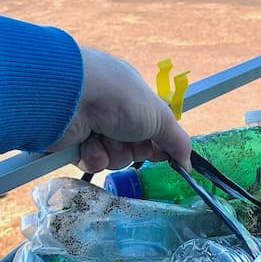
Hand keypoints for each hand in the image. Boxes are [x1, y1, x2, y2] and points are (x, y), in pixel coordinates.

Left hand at [51, 48, 191, 172]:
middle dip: (133, 149)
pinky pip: (92, 163)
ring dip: (112, 153)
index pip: (152, 129)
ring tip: (103, 136)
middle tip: (128, 137)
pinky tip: (87, 143)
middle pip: (134, 148)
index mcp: (133, 98)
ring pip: (114, 159)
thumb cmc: (119, 97)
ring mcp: (92, 127)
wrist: (71, 97)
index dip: (156, 143)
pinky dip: (93, 156)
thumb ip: (178, 142)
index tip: (160, 151)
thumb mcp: (159, 117)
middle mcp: (111, 111)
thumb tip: (187, 163)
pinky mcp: (73, 143)